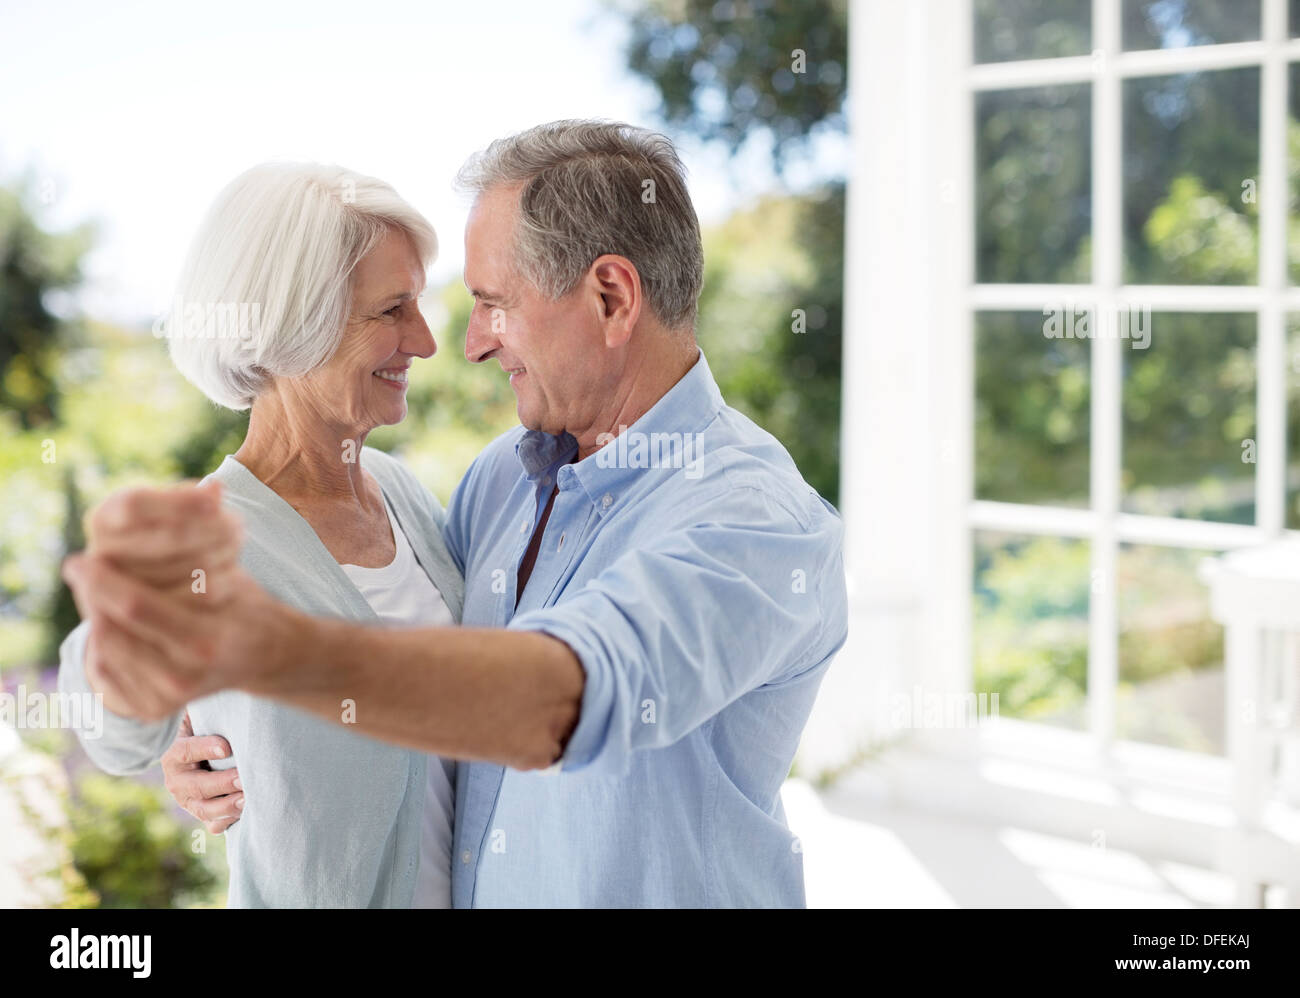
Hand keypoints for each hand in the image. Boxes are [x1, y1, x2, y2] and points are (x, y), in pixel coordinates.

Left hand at [62, 480, 307, 718]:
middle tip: (76, 566)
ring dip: (94, 613)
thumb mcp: (230, 570)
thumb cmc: (241, 604)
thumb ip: (205, 537)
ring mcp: (166, 698)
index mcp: (207, 641)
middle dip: (91, 592)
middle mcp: (184, 676)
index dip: (102, 579)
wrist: (265, 658)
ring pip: (105, 647)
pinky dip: (100, 643)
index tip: (80, 556)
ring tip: (94, 590)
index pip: (137, 606)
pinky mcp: (150, 709)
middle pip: (112, 628)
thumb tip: (209, 490)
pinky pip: (105, 672)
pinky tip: (108, 622)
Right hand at [84, 479, 242, 590]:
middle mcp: (99, 554)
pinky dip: (216, 583)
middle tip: (238, 524)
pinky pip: (188, 600)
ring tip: (237, 541)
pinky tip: (232, 572)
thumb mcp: (172, 510)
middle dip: (208, 530)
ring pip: (177, 572)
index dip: (178, 502)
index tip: (216, 501)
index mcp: (103, 519)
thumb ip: (191, 499)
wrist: (149, 585)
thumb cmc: (165, 533)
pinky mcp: (139, 617)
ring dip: (217, 554)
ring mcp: (113, 590)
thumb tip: (216, 488)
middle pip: (162, 539)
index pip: (134, 505)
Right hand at [163, 713, 242, 834]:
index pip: (185, 750)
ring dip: (227, 806)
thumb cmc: (211, 725)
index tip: (227, 746)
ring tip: (248, 799)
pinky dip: (227, 823)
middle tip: (244, 778)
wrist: (205, 748)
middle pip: (196, 786)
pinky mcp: (202, 812)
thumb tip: (228, 681)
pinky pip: (212, 824)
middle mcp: (176, 778)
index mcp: (173, 751)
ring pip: (204, 809)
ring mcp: (188, 799)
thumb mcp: (203, 714)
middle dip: (222, 783)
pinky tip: (245, 816)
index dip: (204, 748)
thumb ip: (212, 710)